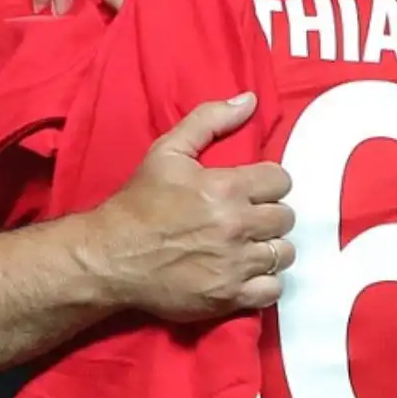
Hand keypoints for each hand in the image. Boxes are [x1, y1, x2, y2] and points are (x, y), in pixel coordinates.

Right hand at [82, 92, 294, 321]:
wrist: (111, 257)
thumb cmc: (138, 203)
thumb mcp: (167, 151)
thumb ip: (210, 120)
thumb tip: (250, 101)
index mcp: (226, 188)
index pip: (281, 180)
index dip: (269, 182)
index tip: (254, 189)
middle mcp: (237, 226)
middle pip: (285, 217)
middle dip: (270, 213)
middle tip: (250, 216)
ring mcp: (235, 264)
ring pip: (284, 252)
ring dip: (270, 246)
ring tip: (250, 243)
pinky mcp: (229, 296)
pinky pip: (272, 288)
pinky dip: (265, 281)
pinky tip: (248, 271)